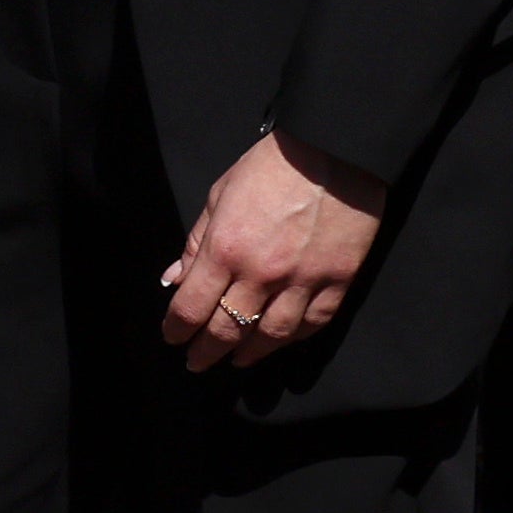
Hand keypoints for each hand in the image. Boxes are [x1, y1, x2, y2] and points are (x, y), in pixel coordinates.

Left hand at [158, 130, 386, 371]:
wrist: (334, 149)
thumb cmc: (270, 166)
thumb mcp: (220, 196)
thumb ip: (197, 242)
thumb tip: (175, 280)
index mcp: (225, 249)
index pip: (192, 306)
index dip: (178, 329)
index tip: (172, 339)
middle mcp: (262, 273)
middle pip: (228, 328)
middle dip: (207, 351)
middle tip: (197, 363)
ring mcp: (304, 280)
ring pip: (272, 335)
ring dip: (250, 354)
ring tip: (236, 361)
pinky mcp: (340, 280)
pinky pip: (314, 323)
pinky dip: (293, 339)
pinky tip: (278, 342)